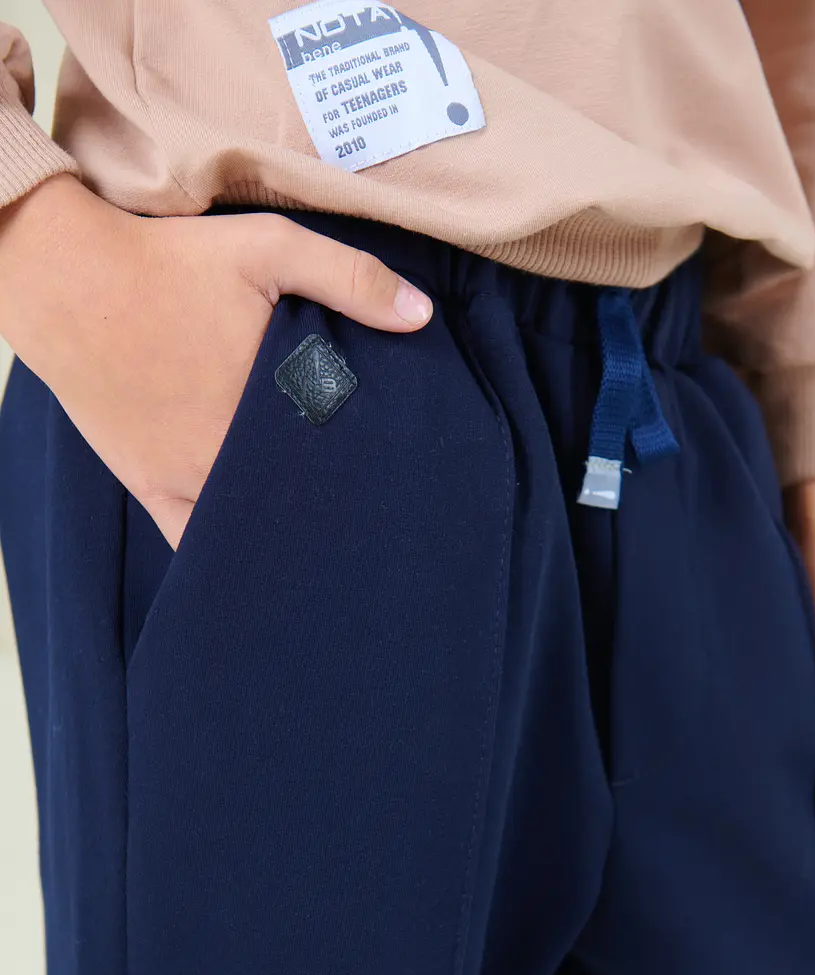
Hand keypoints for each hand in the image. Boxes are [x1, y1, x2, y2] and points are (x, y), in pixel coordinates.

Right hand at [0, 174, 432, 547]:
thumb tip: (422, 317)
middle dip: (334, 500)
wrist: (67, 280)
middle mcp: (234, 454)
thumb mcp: (267, 247)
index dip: (370, 465)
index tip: (395, 469)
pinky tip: (254, 562)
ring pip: (255, 526)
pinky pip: (193, 540)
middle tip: (364, 502)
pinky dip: (225, 553)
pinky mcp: (150, 485)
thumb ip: (349, 278)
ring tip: (323, 537)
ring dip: (287, 531)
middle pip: (303, 496)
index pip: (341, 456)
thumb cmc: (169, 262)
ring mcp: (189, 478)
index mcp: (273, 404)